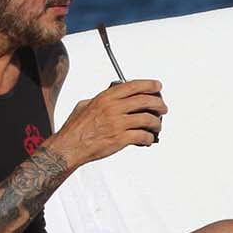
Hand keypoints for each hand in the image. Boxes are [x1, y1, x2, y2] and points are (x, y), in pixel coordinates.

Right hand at [46, 80, 165, 168]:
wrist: (69, 147)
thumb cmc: (75, 129)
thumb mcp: (84, 105)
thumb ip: (100, 99)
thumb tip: (111, 96)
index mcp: (106, 98)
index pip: (134, 86)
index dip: (149, 85)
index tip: (157, 86)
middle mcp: (113, 109)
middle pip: (145, 101)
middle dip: (159, 104)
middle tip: (163, 108)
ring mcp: (118, 124)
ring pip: (148, 119)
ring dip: (157, 123)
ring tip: (157, 126)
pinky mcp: (120, 139)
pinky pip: (142, 136)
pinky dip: (149, 138)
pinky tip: (147, 139)